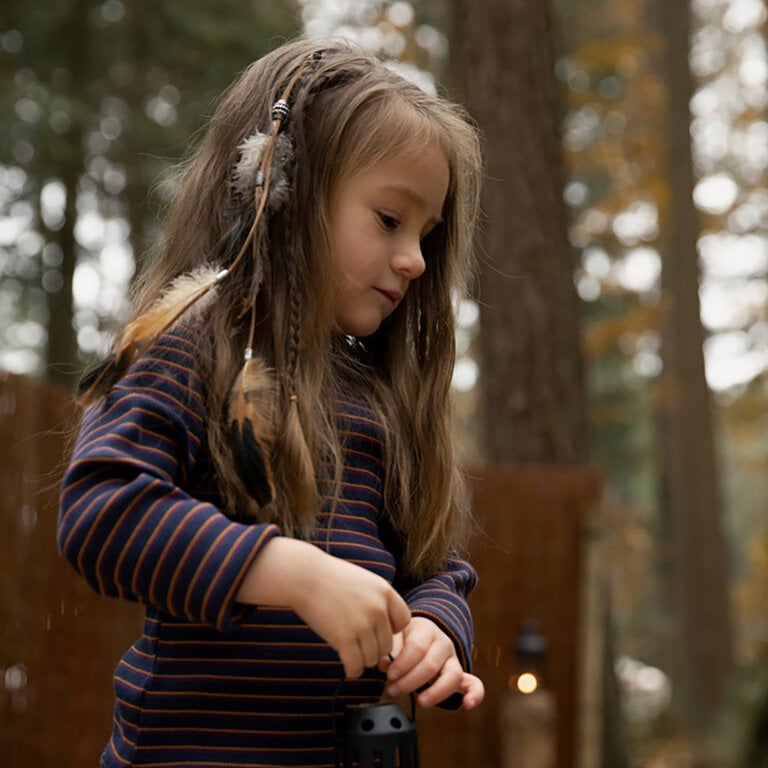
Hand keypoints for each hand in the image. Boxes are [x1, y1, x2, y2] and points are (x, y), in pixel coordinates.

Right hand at [236, 538, 410, 678]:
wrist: (304, 577)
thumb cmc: (331, 578)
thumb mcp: (364, 580)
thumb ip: (378, 600)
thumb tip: (386, 627)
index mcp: (385, 591)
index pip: (403, 622)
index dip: (391, 629)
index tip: (376, 631)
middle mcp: (378, 608)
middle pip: (387, 644)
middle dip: (374, 648)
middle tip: (360, 647)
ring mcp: (362, 624)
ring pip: (372, 658)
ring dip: (363, 660)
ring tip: (352, 654)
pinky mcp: (344, 639)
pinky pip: (356, 666)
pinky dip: (353, 671)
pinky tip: (348, 667)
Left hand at [379, 616, 484, 709]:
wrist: (421, 632)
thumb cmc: (404, 638)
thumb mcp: (395, 635)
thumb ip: (389, 647)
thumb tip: (384, 663)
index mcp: (426, 629)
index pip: (417, 647)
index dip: (402, 663)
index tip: (389, 674)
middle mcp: (443, 643)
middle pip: (431, 664)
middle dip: (410, 682)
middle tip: (393, 690)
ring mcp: (453, 659)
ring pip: (453, 675)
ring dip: (436, 692)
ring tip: (420, 701)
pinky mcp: (460, 675)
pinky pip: (474, 684)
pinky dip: (475, 695)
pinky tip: (468, 705)